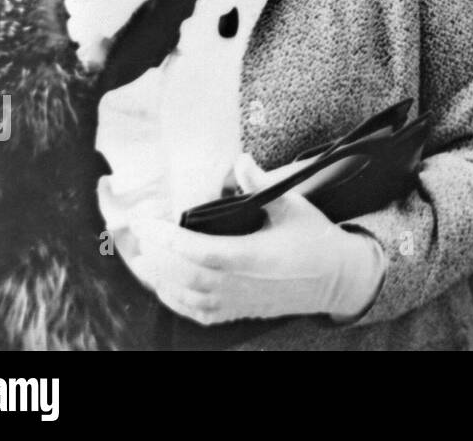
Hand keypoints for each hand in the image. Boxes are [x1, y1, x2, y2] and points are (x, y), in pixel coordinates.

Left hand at [131, 154, 384, 325]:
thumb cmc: (315, 241)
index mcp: (249, 257)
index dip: (165, 237)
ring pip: (185, 297)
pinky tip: (165, 287)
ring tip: (142, 258)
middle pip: (182, 277)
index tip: (144, 221)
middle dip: (154, 257)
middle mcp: (238, 285)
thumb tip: (240, 160)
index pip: (196, 250)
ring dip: (159, 278)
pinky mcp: (239, 312)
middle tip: (136, 236)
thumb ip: (262, 185)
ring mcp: (237, 302)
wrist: (336, 279)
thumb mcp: (292, 206)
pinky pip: (197, 312)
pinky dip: (176, 301)